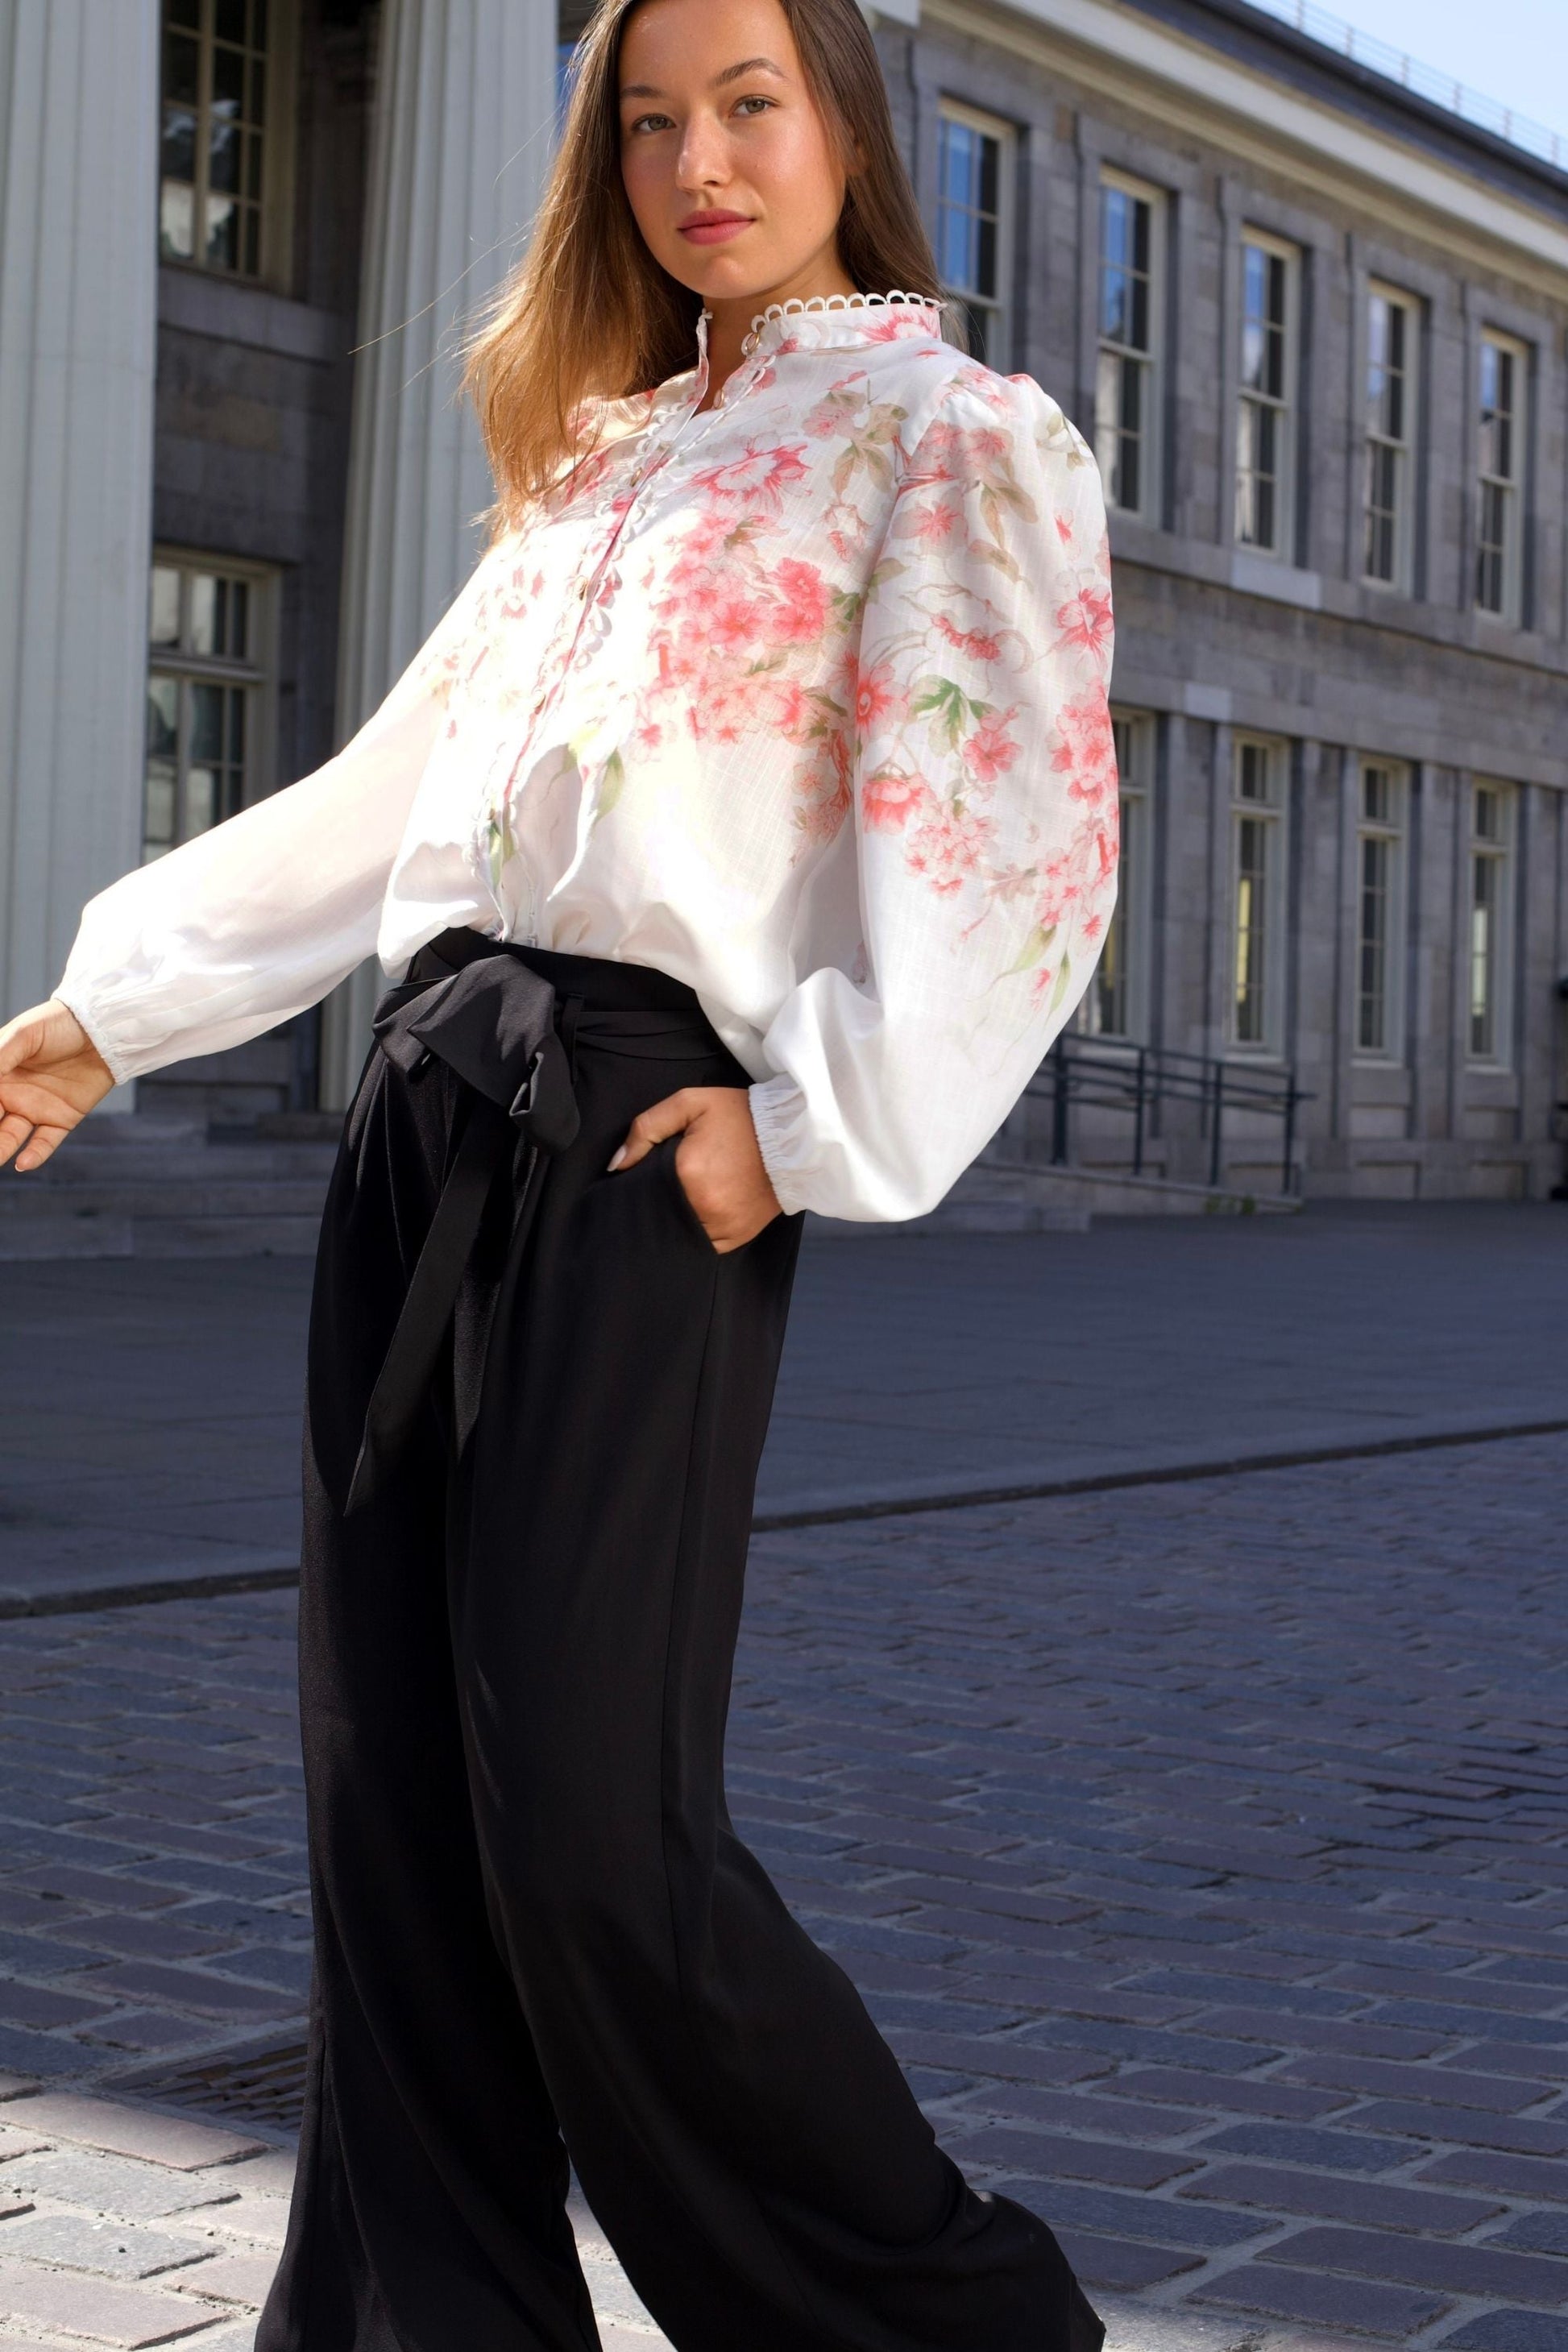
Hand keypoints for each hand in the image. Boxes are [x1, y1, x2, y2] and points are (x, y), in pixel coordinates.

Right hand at [0, 1001, 114, 1171]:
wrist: (102, 1030)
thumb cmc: (58, 1024)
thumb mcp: (25, 1035)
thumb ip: (1, 1056)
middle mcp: (12, 1095)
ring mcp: (36, 1108)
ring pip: (11, 1137)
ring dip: (1, 1150)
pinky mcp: (62, 1119)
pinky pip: (45, 1142)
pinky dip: (35, 1155)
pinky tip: (24, 1163)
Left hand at [610, 1086, 780, 1253]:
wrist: (792, 1135)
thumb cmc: (739, 1116)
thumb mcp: (690, 1103)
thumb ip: (646, 1128)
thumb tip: (617, 1164)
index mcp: (687, 1173)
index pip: (642, 1191)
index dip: (634, 1186)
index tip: (634, 1179)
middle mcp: (703, 1207)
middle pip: (659, 1215)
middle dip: (653, 1206)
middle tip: (655, 1190)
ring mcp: (722, 1226)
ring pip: (680, 1234)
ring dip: (673, 1223)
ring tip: (676, 1203)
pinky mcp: (737, 1237)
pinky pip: (704, 1244)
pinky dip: (695, 1233)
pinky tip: (695, 1215)